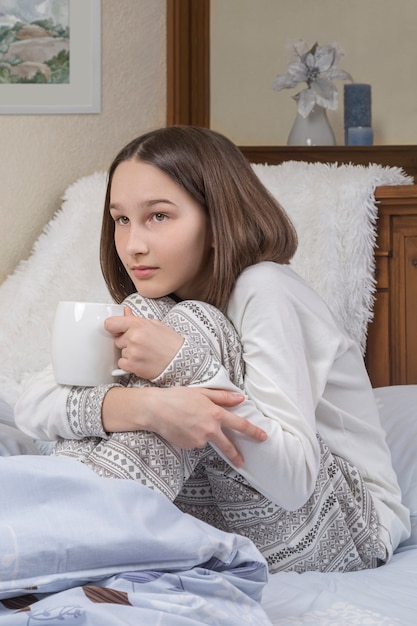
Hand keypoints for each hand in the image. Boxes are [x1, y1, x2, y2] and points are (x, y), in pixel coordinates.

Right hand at [102, 385, 266, 467]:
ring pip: (206, 440)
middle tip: (242, 461)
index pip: (240, 425)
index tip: (263, 437)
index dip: (253, 431)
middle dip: (236, 455)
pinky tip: (181, 427)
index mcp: (215, 414)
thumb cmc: (178, 396)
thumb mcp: (202, 392)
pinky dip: (191, 436)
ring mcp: (198, 440)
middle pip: (228, 445)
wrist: (155, 409)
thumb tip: (241, 399)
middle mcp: (209, 430)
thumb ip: (223, 397)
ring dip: (203, 434)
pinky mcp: (188, 446)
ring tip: (187, 420)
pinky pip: (194, 442)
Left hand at [105, 307, 183, 379]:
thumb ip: (136, 319)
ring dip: (129, 353)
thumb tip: (125, 312)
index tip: (116, 330)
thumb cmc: (170, 343)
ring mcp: (132, 352)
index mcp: (138, 324)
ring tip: (145, 353)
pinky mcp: (132, 366)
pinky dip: (129, 364)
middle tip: (141, 344)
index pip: (111, 323)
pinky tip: (142, 361)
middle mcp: (133, 338)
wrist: (180, 360)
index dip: (113, 327)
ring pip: (121, 352)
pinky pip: (121, 364)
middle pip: (117, 340)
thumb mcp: (155, 324)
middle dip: (126, 342)